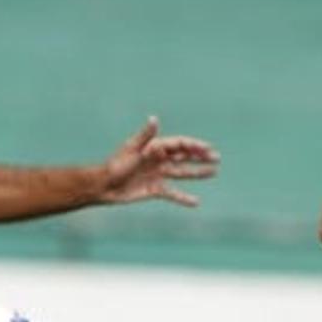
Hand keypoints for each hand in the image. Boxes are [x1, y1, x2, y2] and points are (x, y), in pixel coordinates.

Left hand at [95, 117, 219, 206]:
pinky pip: (173, 194)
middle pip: (184, 157)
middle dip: (200, 157)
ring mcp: (158, 175)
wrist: (104, 186)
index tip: (207, 148)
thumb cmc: (116, 165)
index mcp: (154, 148)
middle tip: (217, 158)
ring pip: (182, 173)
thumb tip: (154, 119)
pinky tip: (196, 202)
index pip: (178, 145)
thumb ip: (146, 137)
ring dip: (198, 173)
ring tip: (214, 172)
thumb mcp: (132, 150)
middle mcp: (158, 160)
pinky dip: (184, 198)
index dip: (193, 146)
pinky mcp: (155, 190)